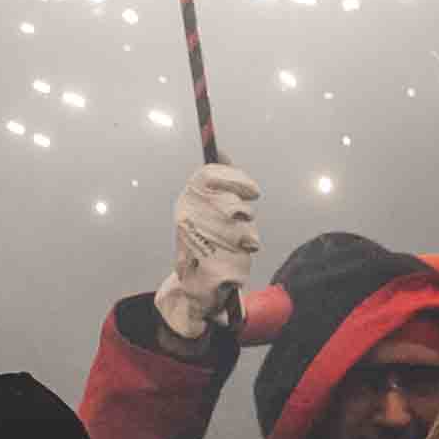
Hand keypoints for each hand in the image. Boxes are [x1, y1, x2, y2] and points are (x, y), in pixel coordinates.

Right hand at [154, 161, 264, 345]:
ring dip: (247, 234)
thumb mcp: (205, 208)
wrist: (196, 288)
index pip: (210, 176)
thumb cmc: (204, 242)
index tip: (253, 191)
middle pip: (230, 203)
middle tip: (243, 218)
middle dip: (242, 211)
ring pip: (243, 226)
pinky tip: (236, 256)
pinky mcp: (217, 266)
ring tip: (236, 242)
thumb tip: (221, 150)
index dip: (236, 178)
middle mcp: (188, 221)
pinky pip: (249, 247)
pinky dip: (248, 251)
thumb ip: (217, 180)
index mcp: (185, 203)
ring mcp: (201, 244)